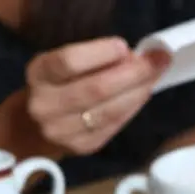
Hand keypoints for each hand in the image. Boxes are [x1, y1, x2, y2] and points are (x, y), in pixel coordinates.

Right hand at [26, 36, 169, 155]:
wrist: (37, 127)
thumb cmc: (57, 85)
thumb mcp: (63, 65)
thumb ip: (92, 59)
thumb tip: (133, 57)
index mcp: (39, 74)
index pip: (69, 62)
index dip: (100, 53)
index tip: (124, 46)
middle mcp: (46, 105)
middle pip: (96, 89)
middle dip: (132, 74)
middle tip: (157, 61)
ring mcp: (63, 130)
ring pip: (109, 111)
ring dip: (137, 92)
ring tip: (154, 77)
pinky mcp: (82, 146)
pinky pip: (114, 126)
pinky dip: (132, 108)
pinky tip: (142, 95)